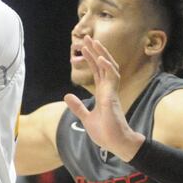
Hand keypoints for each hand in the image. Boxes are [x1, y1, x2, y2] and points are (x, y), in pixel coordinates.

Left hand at [64, 36, 144, 160]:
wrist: (116, 145)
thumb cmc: (105, 133)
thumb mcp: (86, 118)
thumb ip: (78, 107)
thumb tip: (67, 96)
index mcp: (102, 93)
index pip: (97, 71)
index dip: (91, 58)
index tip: (84, 47)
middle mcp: (108, 90)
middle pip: (102, 65)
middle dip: (95, 51)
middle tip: (87, 38)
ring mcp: (112, 92)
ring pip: (108, 67)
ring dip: (101, 54)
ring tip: (93, 42)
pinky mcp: (113, 98)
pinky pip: (112, 78)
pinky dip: (107, 67)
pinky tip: (101, 58)